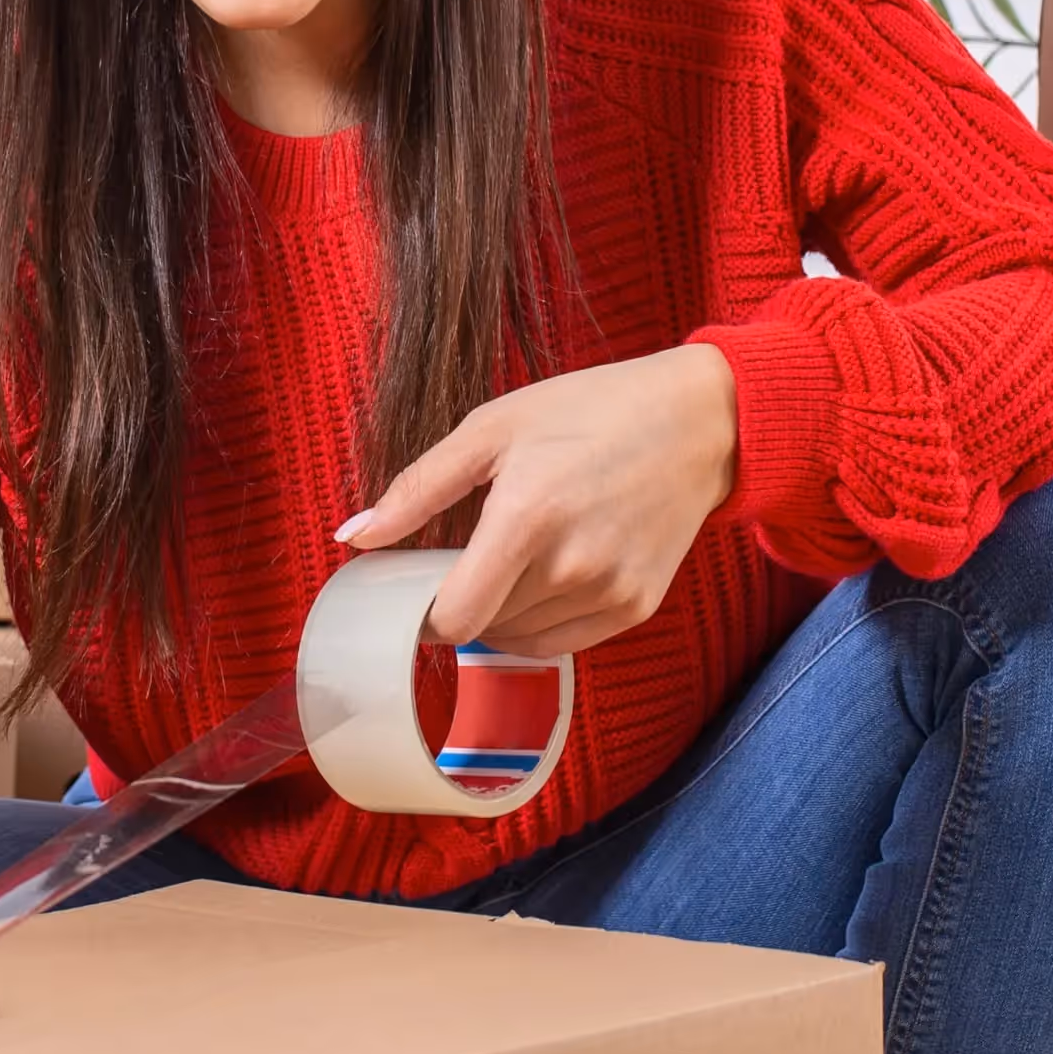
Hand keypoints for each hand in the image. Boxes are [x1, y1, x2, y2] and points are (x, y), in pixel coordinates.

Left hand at [340, 343, 738, 655]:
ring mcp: (609, 593)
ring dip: (502, 611)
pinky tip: (549, 571)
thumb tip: (353, 537)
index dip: (423, 614)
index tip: (416, 588)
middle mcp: (571, 566)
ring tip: (518, 552)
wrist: (699, 420)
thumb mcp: (493, 427)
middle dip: (463, 600)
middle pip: (484, 628)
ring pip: (521, 639)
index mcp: (527, 518)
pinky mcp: (637, 607)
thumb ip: (418, 488)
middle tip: (472, 551)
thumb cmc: (591, 411)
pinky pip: (564, 642)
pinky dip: (541, 620)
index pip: (454, 618)